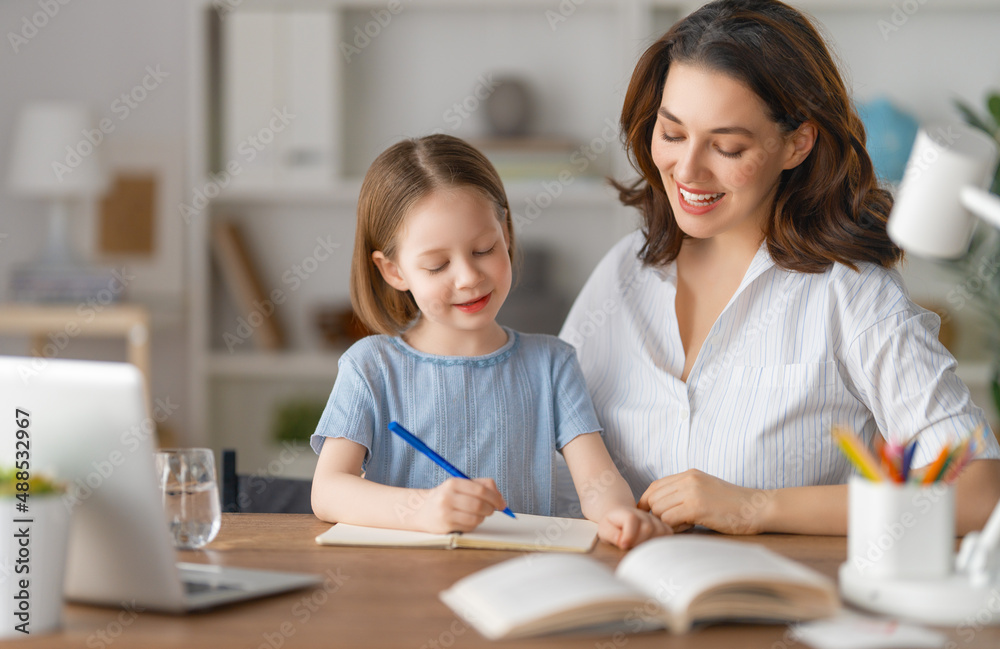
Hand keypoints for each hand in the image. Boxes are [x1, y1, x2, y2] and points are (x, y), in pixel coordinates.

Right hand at [414, 478, 507, 533]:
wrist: (421, 510)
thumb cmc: (447, 497)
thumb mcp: (461, 485)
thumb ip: (482, 486)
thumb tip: (501, 499)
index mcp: (453, 483)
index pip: (481, 490)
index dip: (495, 498)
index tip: (502, 504)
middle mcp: (447, 497)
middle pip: (479, 505)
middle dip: (491, 509)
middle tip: (492, 510)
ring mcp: (445, 512)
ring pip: (476, 518)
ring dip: (482, 518)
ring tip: (477, 514)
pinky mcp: (445, 526)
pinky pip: (469, 527)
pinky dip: (474, 524)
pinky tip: (468, 520)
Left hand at [598, 507, 670, 549]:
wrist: (621, 519)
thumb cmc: (612, 527)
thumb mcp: (605, 529)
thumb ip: (612, 535)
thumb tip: (624, 543)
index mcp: (628, 513)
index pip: (632, 520)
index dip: (628, 535)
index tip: (623, 545)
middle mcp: (644, 515)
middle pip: (648, 528)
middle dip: (638, 542)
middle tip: (631, 547)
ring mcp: (655, 520)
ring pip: (660, 532)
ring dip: (649, 544)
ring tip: (639, 547)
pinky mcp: (663, 527)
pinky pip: (668, 535)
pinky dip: (660, 543)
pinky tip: (650, 546)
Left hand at [638, 469, 768, 534]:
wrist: (758, 508)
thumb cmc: (733, 506)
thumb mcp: (706, 491)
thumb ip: (685, 493)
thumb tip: (660, 508)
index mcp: (689, 474)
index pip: (655, 486)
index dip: (648, 502)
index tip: (650, 516)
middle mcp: (688, 479)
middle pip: (653, 498)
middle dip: (655, 515)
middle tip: (672, 525)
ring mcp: (692, 491)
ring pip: (658, 509)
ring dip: (666, 522)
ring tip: (684, 526)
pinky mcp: (697, 506)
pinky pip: (669, 519)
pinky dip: (673, 528)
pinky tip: (688, 528)